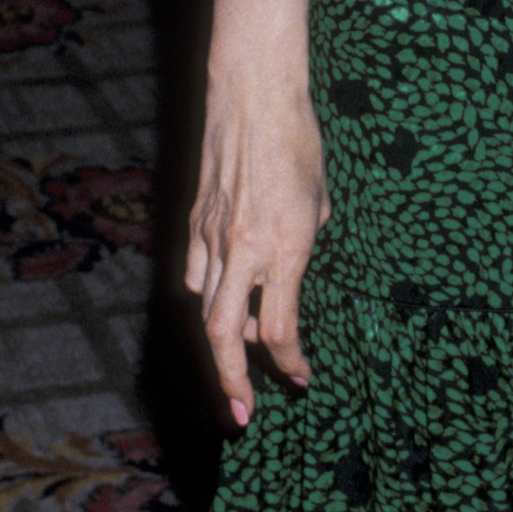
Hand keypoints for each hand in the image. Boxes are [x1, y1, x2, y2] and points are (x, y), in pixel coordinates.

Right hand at [184, 76, 328, 426]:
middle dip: (231, 383)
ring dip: (222, 339)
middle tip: (240, 415)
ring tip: (239, 356)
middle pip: (223, 336)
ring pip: (203, 308)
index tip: (302, 377)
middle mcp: (243, 251)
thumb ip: (305, 243)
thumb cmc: (297, 142)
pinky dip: (207, 296)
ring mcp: (210, 237)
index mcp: (285, 249)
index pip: (280, 329)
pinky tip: (222, 297)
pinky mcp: (192, 222)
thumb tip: (290, 272)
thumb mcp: (320, 201)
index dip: (291, 362)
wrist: (252, 96)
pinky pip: (194, 275)